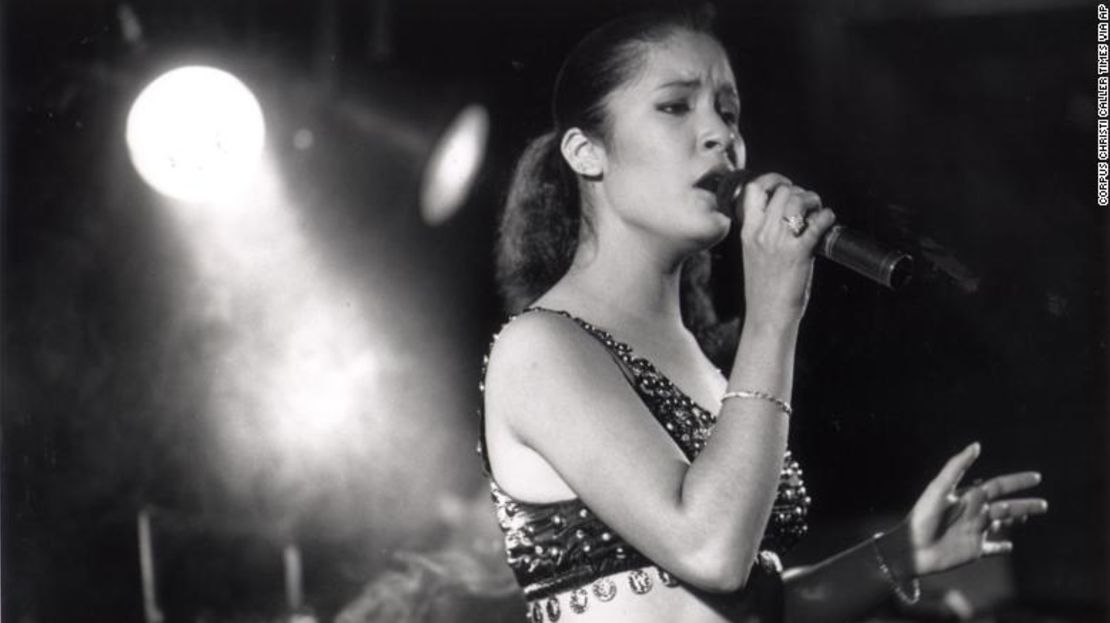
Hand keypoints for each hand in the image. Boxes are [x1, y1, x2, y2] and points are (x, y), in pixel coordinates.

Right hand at [738, 173, 835, 328]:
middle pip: (782, 191)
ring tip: (818, 211)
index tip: (785, 186)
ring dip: (813, 201)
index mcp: (748, 232)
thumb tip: (787, 217)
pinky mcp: (798, 254)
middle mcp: (761, 234)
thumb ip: (764, 235)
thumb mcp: (754, 255)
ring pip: (798, 201)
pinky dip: (826, 217)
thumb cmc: (764, 289)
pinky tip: (828, 220)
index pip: (754, 190)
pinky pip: (816, 224)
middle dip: (800, 192)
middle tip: (809, 205)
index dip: (772, 180)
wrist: (767, 316)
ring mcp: (779, 243)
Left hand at [904, 442, 1047, 575]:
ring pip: (1001, 523)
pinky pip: (990, 548)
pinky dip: (1001, 547)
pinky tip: (1010, 547)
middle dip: (1024, 504)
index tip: (1036, 477)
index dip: (1016, 482)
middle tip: (1044, 505)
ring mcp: (975, 532)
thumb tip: (976, 444)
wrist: (912, 548)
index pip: (997, 486)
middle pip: (1005, 506)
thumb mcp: (940, 488)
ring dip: (1016, 519)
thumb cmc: (923, 516)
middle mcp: (973, 513)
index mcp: (966, 496)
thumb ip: (957, 466)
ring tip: (1030, 516)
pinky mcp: (973, 550)